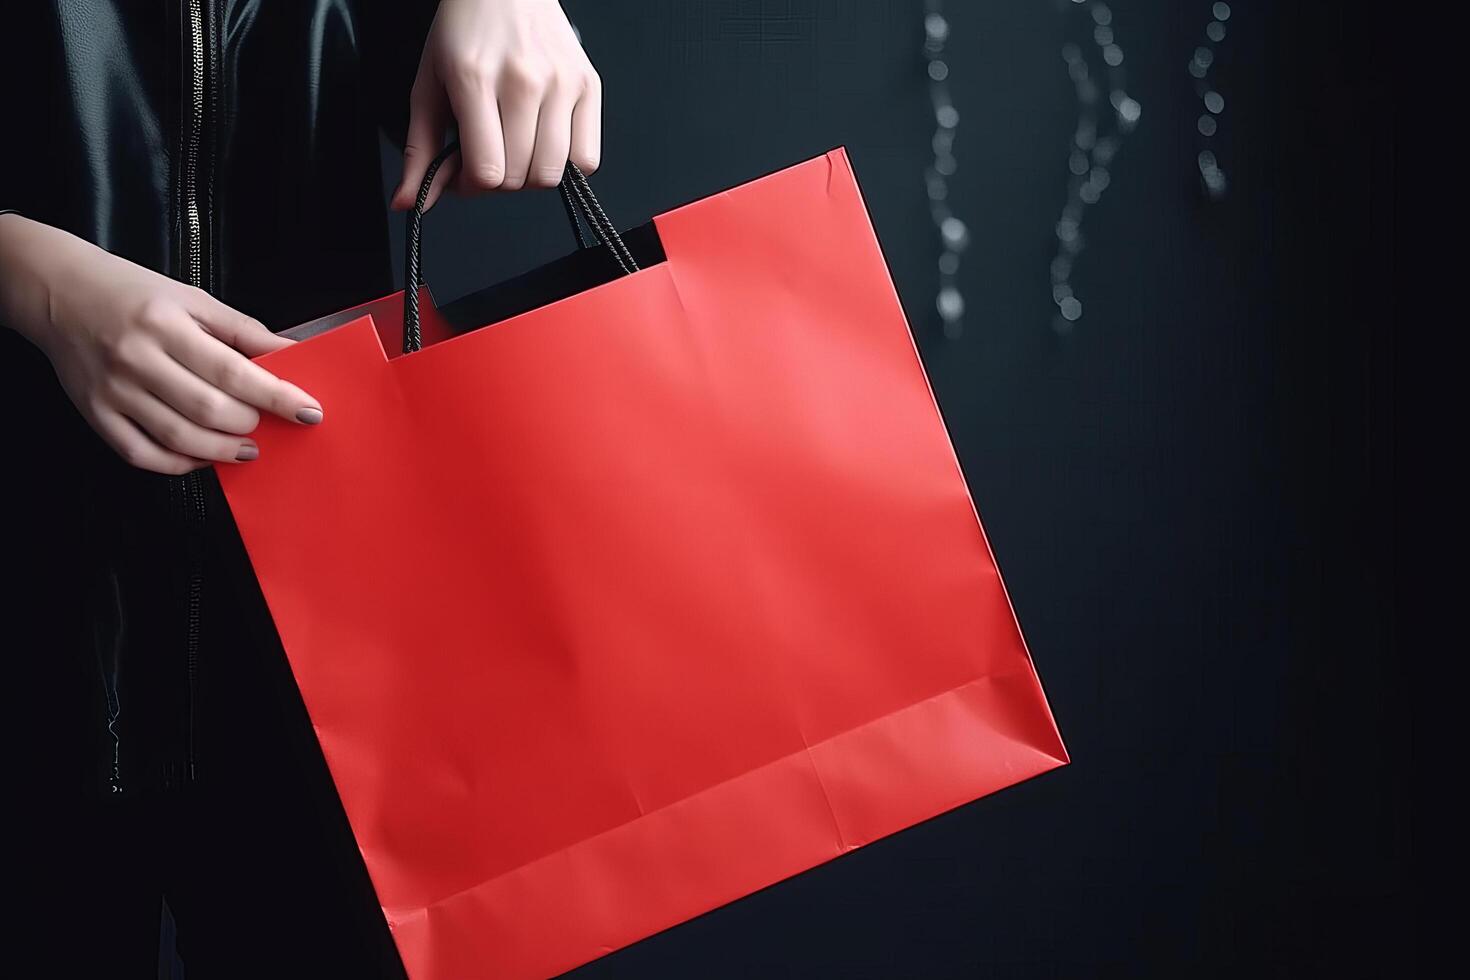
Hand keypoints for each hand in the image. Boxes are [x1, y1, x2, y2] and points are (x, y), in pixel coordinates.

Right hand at [0, 214, 322, 474]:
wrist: (60, 294)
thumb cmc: (133, 294)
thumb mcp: (193, 300)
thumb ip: (244, 331)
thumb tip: (294, 354)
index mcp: (166, 325)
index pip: (232, 370)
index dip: (276, 396)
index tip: (309, 411)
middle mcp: (137, 360)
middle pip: (207, 409)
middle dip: (250, 423)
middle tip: (269, 423)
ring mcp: (114, 391)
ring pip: (178, 438)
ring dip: (223, 450)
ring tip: (247, 447)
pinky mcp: (97, 414)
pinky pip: (142, 454)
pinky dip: (180, 464)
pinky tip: (203, 456)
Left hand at [392, 0, 601, 211]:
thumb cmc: (465, 31)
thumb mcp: (427, 85)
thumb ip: (419, 150)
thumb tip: (407, 202)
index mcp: (474, 79)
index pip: (486, 170)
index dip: (470, 186)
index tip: (464, 174)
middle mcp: (523, 80)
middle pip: (517, 177)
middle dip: (497, 181)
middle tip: (488, 155)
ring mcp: (561, 83)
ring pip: (552, 173)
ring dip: (530, 176)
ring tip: (516, 149)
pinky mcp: (589, 86)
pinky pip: (587, 159)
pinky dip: (567, 165)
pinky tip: (546, 144)